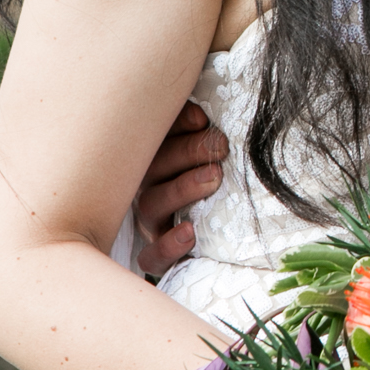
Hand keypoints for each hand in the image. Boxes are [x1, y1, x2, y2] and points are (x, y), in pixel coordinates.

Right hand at [134, 100, 227, 277]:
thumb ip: (210, 133)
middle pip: (155, 167)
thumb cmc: (216, 181)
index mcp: (158, 159)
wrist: (216, 238)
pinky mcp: (157, 254)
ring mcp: (151, 221)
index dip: (177, 124)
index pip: (159, 136)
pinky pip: (151, 255)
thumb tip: (213, 114)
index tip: (202, 119)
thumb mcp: (215, 154)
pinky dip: (167, 246)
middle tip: (220, 146)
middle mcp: (149, 188)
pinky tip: (189, 233)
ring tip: (214, 178)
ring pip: (152, 204)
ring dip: (182, 189)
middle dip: (188, 152)